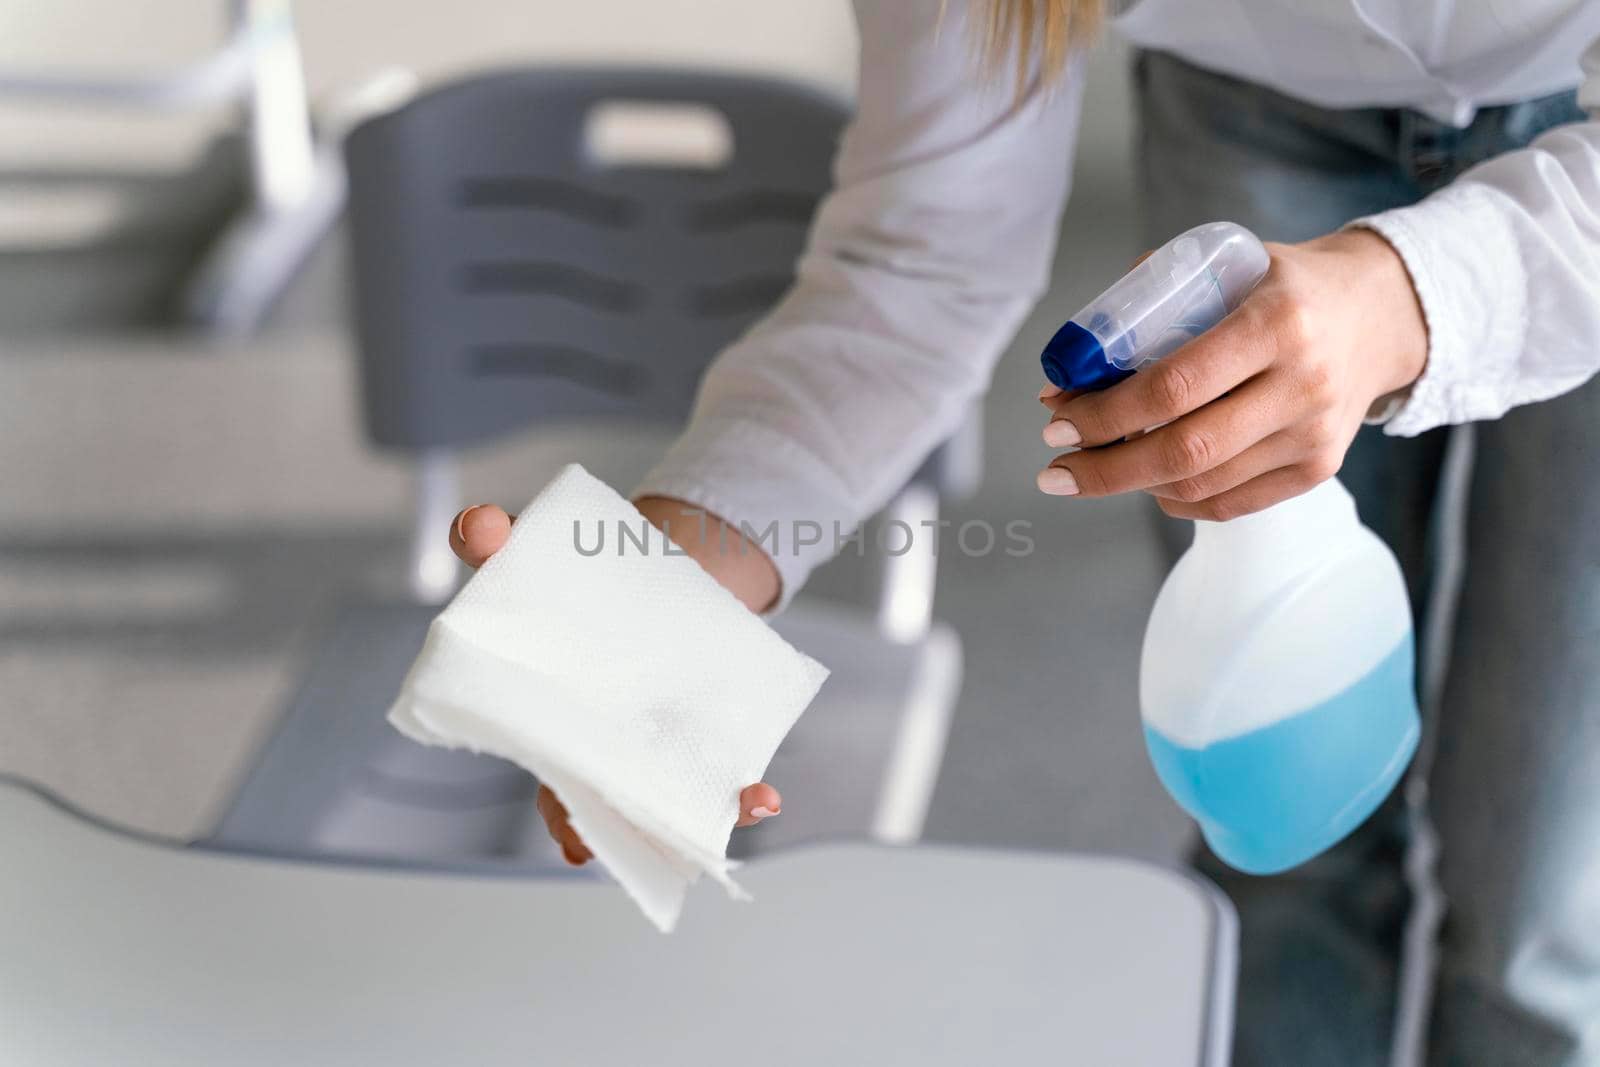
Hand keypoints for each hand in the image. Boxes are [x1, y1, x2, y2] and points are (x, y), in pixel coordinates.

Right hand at [448, 501, 783, 866]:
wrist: (671, 559)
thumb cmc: (584, 587)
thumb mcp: (534, 559)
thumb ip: (496, 546)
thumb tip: (474, 525)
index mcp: (560, 723)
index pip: (557, 782)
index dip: (564, 817)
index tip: (577, 844)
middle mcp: (611, 748)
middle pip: (622, 807)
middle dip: (639, 834)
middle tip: (659, 846)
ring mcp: (663, 744)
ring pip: (678, 802)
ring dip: (712, 816)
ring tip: (744, 808)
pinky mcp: (710, 733)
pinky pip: (729, 779)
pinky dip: (748, 795)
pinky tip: (766, 796)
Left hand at [1037, 229, 1427, 519]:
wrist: (1382, 312)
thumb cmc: (1280, 286)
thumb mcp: (1222, 267)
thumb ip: (1146, 304)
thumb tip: (1068, 370)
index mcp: (1276, 321)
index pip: (1173, 386)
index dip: (1105, 414)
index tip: (1057, 421)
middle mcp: (1302, 384)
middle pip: (1184, 450)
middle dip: (1104, 467)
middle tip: (1056, 469)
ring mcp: (1314, 435)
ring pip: (1201, 484)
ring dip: (1131, 482)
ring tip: (1092, 467)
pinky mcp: (1318, 469)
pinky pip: (1228, 502)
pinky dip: (1174, 498)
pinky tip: (1145, 479)